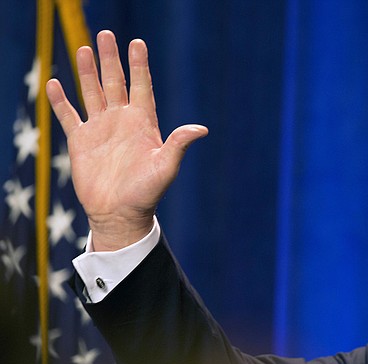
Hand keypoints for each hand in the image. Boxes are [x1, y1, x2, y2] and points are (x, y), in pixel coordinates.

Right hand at [46, 30, 207, 250]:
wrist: (120, 213)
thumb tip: (201, 129)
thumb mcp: (166, 167)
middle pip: (115, 82)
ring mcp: (101, 129)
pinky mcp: (81, 141)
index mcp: (143, 124)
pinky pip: (69, 116)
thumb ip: (179, 145)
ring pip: (92, 93)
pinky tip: (55, 84)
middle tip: (105, 34)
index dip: (139, 65)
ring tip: (84, 48)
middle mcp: (122, 121)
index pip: (141, 86)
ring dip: (87, 72)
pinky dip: (61, 101)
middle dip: (111, 59)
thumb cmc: (147, 192)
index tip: (137, 43)